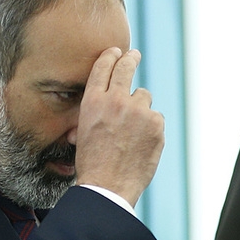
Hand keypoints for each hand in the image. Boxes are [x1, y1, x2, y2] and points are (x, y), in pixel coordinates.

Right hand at [74, 48, 164, 205]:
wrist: (108, 187)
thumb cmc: (92, 164)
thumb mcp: (83, 132)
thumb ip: (95, 112)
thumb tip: (103, 103)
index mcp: (93, 101)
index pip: (103, 67)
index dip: (111, 56)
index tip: (117, 52)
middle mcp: (116, 100)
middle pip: (126, 68)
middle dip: (130, 59)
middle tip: (134, 55)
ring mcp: (138, 111)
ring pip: (144, 97)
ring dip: (141, 108)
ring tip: (132, 132)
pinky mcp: (156, 124)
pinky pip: (156, 118)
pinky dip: (151, 128)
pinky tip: (142, 144)